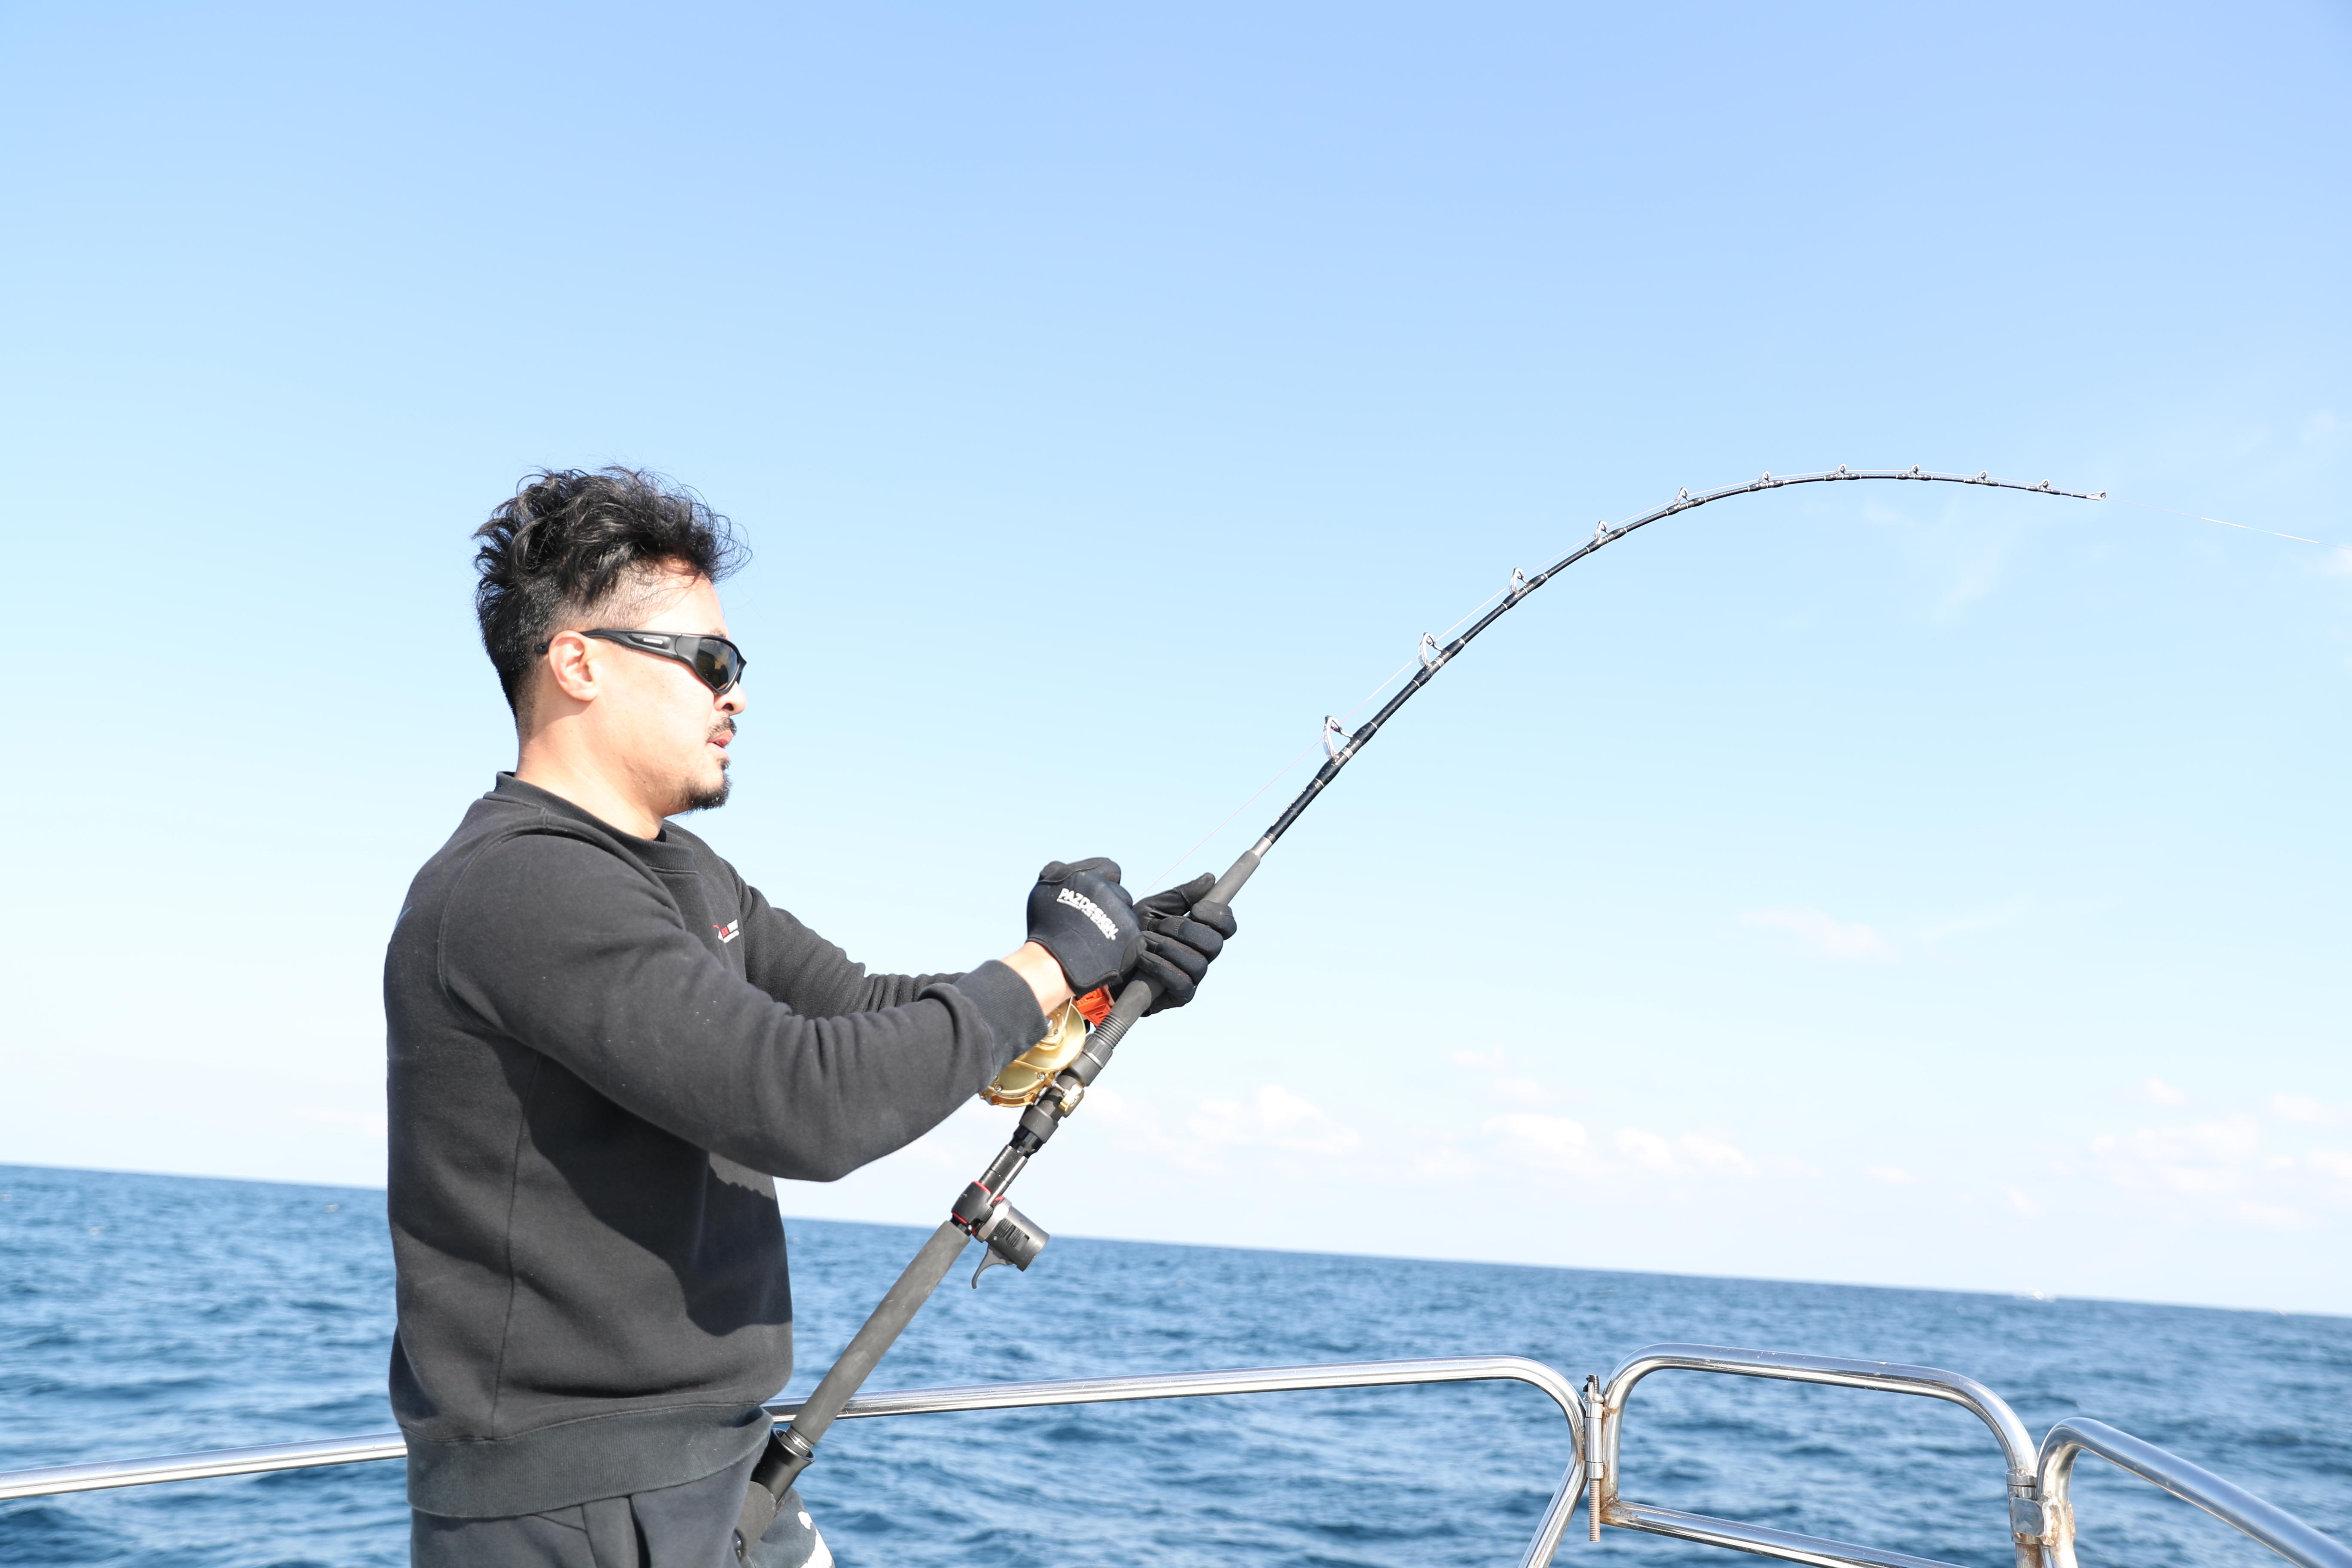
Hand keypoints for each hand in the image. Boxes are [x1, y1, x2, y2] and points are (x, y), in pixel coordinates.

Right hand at [1024, 858, 1142, 994]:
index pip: (1110, 868)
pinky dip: (1122, 943)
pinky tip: (1105, 950)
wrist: (1053, 962)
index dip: (1105, 880)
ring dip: (1116, 923)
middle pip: (1120, 893)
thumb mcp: (1044, 889)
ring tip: (1097, 938)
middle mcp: (1108, 891)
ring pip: (1126, 915)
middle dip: (1111, 904)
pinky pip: (1132, 937)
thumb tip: (1066, 867)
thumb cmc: (1045, 927)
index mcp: (1089, 876)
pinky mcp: (1132, 937)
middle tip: (1094, 920)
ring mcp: (1122, 914)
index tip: (1097, 894)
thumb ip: (1058, 871)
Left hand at [1132, 872, 1237, 1015]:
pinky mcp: (1179, 996)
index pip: (1226, 926)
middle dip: (1185, 931)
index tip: (1196, 908)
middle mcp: (1201, 956)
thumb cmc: (1131, 933)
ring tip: (1144, 941)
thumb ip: (1181, 895)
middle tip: (1160, 926)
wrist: (1104, 960)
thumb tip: (1210, 878)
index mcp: (1200, 933)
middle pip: (1215, 944)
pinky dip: (1161, 967)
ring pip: (1198, 964)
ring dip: (1168, 948)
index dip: (1218, 916)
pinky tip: (1143, 958)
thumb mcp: (1153, 908)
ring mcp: (1192, 978)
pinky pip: (1182, 983)